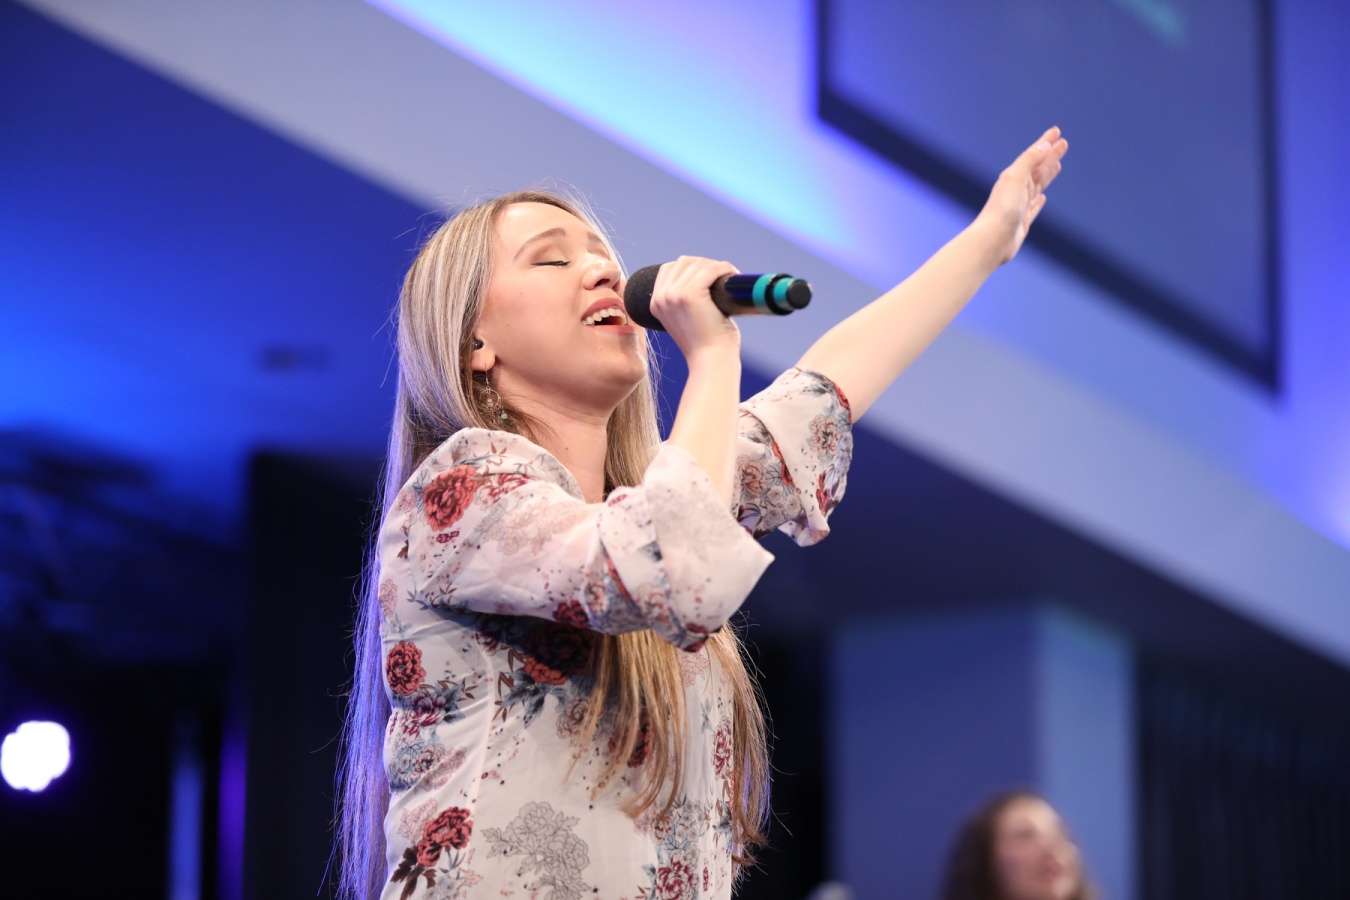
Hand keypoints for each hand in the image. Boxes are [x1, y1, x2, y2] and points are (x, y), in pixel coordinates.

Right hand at [646, 256, 742, 359]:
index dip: (692, 268)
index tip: (711, 278)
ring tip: (730, 278)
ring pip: (698, 264)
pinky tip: (733, 276)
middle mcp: (661, 297)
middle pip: (684, 262)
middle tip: (724, 278)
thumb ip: (685, 299)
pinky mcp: (690, 294)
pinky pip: (710, 269)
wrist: (711, 362)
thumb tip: (703, 274)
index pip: (670, 269)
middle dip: (706, 266)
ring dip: (717, 267)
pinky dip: (724, 269)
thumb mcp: (688, 319)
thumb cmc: (707, 344)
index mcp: (656, 303)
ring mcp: (673, 295)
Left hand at [975, 126, 1068, 264]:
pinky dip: (1039, 200)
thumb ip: (1030, 161)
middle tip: (1064, 143)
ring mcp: (1020, 206)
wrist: (993, 239)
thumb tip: (1045, 145)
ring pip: (1038, 185)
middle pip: (1038, 168)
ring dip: (1048, 174)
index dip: (1045, 143)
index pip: (1033, 155)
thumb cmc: (1003, 208)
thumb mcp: (1016, 178)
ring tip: (1058, 165)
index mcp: (1013, 176)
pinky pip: (1034, 207)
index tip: (1056, 131)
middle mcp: (1016, 189)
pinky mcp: (1023, 222)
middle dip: (1051, 155)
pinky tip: (1043, 197)